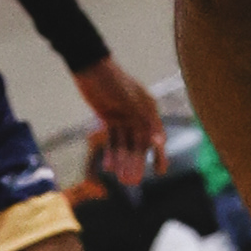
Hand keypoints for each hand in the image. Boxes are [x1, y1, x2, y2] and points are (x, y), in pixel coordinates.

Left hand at [73, 58, 165, 188]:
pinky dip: (111, 152)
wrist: (90, 69)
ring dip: (123, 161)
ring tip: (120, 179)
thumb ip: (146, 122)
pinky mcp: (109, 118)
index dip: (159, 155)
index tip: (160, 172)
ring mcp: (123, 117)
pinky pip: (112, 139)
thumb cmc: (114, 82)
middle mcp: (138, 115)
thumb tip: (160, 143)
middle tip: (132, 181)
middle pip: (138, 143)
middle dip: (136, 163)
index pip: (156, 137)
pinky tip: (108, 167)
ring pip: (124, 144)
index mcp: (148, 109)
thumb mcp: (132, 102)